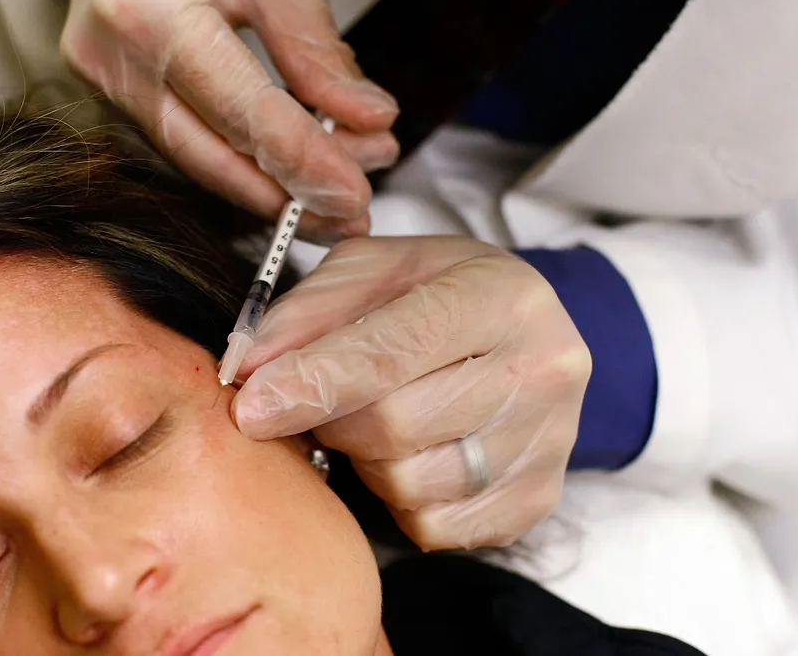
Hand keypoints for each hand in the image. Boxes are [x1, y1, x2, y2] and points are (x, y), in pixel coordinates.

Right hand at [60, 0, 400, 239]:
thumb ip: (315, 51)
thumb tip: (368, 119)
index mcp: (149, 13)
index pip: (241, 115)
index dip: (303, 164)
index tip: (353, 195)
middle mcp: (113, 57)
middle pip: (210, 157)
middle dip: (286, 197)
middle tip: (350, 212)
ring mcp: (102, 79)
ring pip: (196, 159)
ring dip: (269, 183)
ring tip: (332, 191)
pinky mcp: (109, 92)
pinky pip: (182, 140)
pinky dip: (238, 159)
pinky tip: (285, 169)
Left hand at [231, 237, 590, 549]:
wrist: (523, 333)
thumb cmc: (438, 294)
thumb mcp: (373, 271)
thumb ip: (307, 313)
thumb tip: (248, 368)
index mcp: (502, 298)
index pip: (391, 353)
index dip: (311, 384)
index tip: (251, 407)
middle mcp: (543, 370)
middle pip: (395, 427)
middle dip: (333, 420)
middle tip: (323, 401)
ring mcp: (549, 442)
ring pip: (410, 484)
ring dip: (366, 461)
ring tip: (377, 421)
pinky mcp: (537, 499)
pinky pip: (433, 527)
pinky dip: (399, 500)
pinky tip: (410, 455)